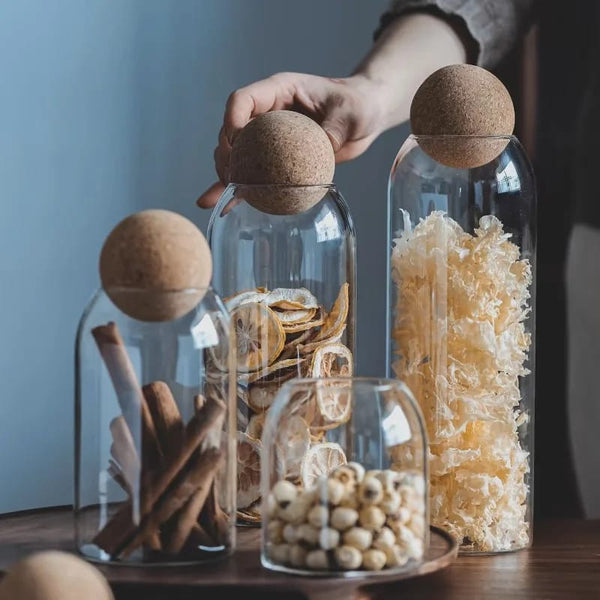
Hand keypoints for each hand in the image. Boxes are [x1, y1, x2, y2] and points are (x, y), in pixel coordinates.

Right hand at [196, 72, 387, 207]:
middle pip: (231, 129)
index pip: (243, 100)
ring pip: (237, 154)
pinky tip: (225, 206)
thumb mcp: (350, 112)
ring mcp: (268, 137)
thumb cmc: (356, 104)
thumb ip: (336, 126)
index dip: (231, 120)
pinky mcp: (275, 158)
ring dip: (226, 173)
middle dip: (225, 154)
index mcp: (278, 91)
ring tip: (226, 194)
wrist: (363, 116)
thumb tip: (325, 146)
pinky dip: (240, 189)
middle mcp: (267, 113)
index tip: (234, 145)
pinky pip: (253, 173)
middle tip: (230, 178)